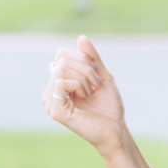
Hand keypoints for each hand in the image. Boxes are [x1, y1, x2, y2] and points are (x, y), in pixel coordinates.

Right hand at [41, 34, 125, 153]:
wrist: (116, 130)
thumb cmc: (109, 107)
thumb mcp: (103, 76)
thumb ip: (92, 58)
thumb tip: (81, 38)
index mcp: (59, 82)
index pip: (62, 54)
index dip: (83, 59)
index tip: (96, 78)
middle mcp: (51, 91)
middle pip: (62, 59)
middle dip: (85, 69)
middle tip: (95, 87)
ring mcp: (51, 101)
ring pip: (62, 68)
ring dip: (84, 78)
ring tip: (91, 93)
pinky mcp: (55, 110)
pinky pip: (61, 81)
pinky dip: (79, 85)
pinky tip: (85, 98)